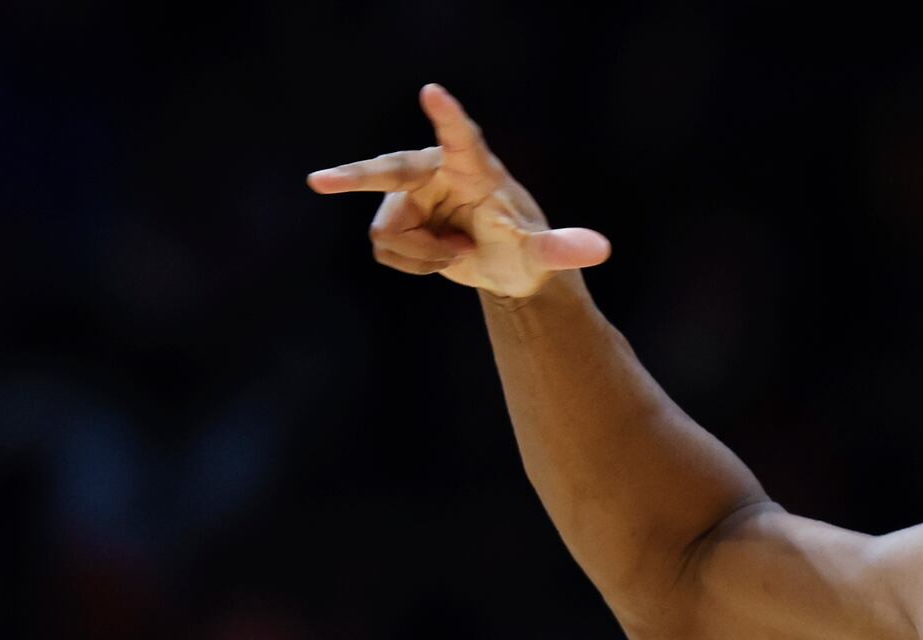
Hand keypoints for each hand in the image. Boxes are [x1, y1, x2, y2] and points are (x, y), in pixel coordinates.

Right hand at [307, 84, 610, 297]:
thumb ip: (564, 248)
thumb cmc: (525, 249)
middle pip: (391, 172)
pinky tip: (437, 255)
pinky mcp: (394, 213)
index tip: (433, 93)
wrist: (505, 264)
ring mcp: (410, 191)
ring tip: (456, 252)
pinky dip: (411, 262)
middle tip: (321, 182)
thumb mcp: (543, 254)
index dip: (447, 118)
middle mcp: (436, 170)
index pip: (460, 137)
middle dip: (357, 176)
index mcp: (475, 168)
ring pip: (389, 231)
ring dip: (421, 255)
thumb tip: (601, 249)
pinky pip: (385, 247)